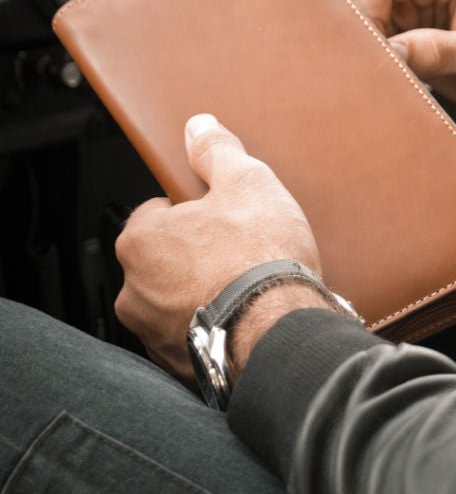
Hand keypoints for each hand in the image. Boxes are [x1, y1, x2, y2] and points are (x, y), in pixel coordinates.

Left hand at [115, 114, 322, 382]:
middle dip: (197, 254)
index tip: (225, 218)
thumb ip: (217, 152)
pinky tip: (246, 317)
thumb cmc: (261, 258)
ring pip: (178, 300)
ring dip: (203, 292)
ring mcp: (154, 334)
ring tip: (247, 286)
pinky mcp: (179, 367)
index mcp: (141, 242)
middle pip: (167, 258)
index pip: (159, 212)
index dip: (197, 210)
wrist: (283, 332)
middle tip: (241, 251)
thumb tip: (200, 126)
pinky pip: (194, 336)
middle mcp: (135, 292)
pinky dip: (213, 327)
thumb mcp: (247, 183)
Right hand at [346, 0, 455, 121]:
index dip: (367, 12)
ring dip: (373, 51)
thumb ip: (439, 51)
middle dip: (366, 33)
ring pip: (370, 23)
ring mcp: (421, 7)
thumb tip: (391, 53)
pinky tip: (393, 79)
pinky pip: (383, 44)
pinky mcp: (418, 34)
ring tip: (385, 76)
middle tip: (373, 67)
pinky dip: (382, 63)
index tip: (374, 50)